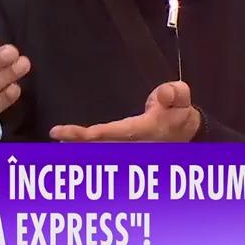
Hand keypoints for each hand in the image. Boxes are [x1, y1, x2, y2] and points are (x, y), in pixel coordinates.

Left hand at [50, 81, 201, 141]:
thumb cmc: (178, 112)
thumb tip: (165, 92)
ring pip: (98, 152)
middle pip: (100, 146)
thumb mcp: (181, 98)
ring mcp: (126, 150)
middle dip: (79, 143)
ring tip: (58, 141)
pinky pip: (100, 151)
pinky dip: (85, 150)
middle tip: (57, 135)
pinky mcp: (123, 150)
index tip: (73, 132)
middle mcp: (131, 145)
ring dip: (79, 148)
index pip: (114, 133)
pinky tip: (69, 146)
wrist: (186, 133)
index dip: (93, 134)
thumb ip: (175, 93)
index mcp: (142, 130)